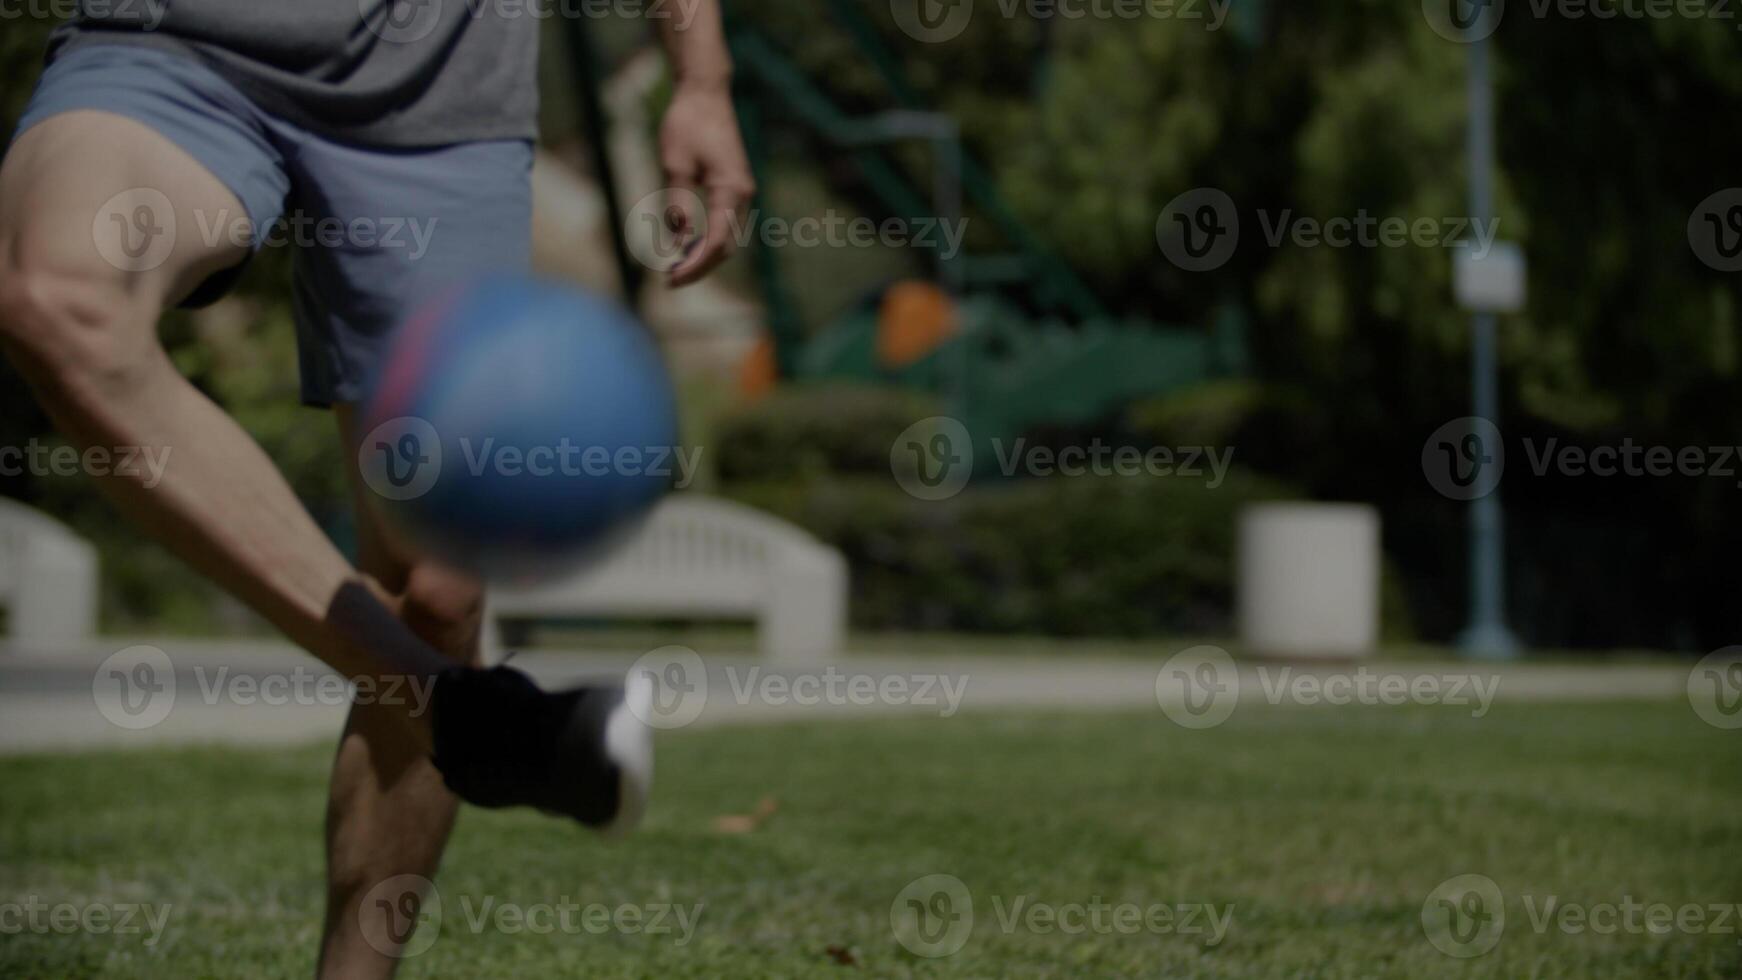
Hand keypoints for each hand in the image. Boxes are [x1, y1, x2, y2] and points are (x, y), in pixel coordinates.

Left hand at [657, 82, 754, 286]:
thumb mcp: (674, 165)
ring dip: (704, 256)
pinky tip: (687, 246)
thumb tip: (677, 242)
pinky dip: (708, 240)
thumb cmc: (688, 124)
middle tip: (668, 280)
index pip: (715, 242)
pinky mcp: (736, 188)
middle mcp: (743, 195)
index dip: (694, 266)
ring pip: (728, 238)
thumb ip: (678, 205)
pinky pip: (726, 224)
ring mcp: (742, 192)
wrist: (706, 94)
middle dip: (699, 267)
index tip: (670, 279)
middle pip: (726, 247)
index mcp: (730, 190)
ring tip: (675, 267)